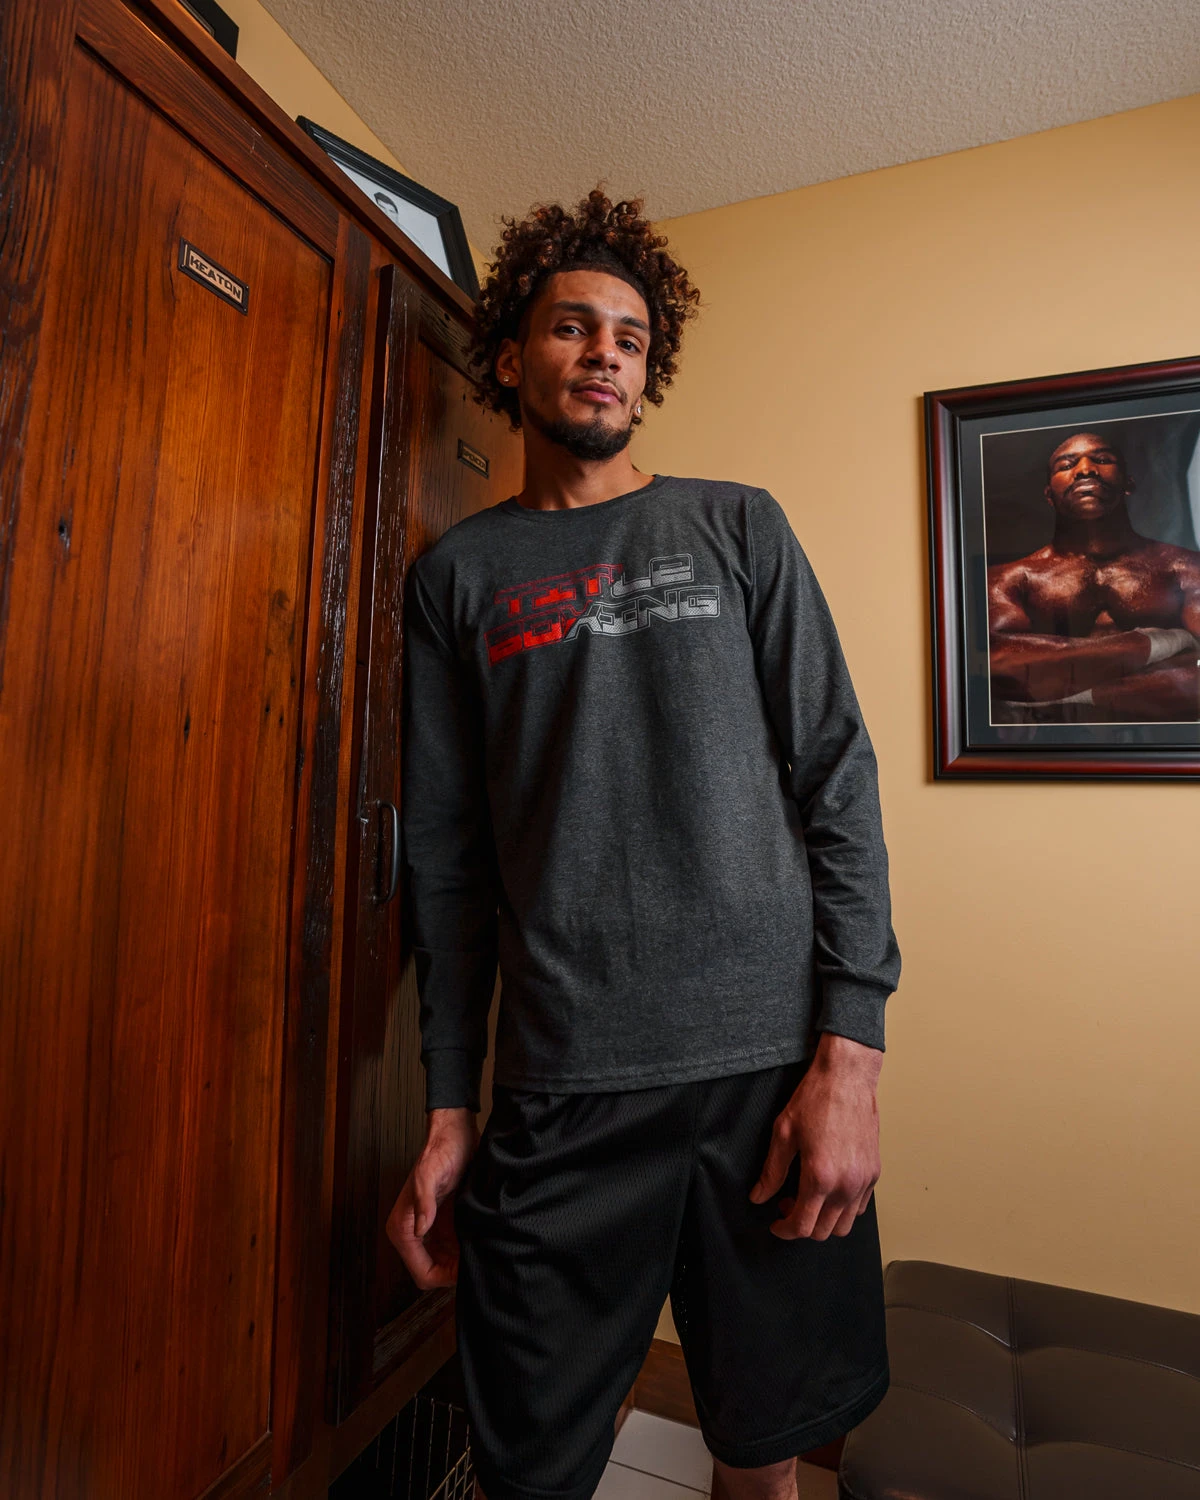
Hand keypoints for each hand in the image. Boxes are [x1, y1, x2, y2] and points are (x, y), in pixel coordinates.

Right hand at [386, 1107, 477, 1288]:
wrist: (455, 1134)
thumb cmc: (441, 1151)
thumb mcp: (431, 1175)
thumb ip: (424, 1201)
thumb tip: (420, 1228)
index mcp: (403, 1228)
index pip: (422, 1274)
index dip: (444, 1278)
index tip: (465, 1271)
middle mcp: (412, 1232)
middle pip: (433, 1272)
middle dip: (454, 1272)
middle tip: (477, 1260)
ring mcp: (428, 1229)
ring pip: (444, 1264)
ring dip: (460, 1262)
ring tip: (480, 1248)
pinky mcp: (441, 1224)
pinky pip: (452, 1250)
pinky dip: (464, 1250)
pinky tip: (479, 1240)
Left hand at [750, 1033, 881, 1241]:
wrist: (847, 1077)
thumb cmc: (815, 1099)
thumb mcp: (783, 1132)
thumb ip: (771, 1171)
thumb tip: (759, 1196)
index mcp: (821, 1176)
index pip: (803, 1225)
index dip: (785, 1230)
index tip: (776, 1223)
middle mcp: (846, 1184)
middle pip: (824, 1231)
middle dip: (802, 1225)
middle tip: (787, 1204)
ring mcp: (864, 1180)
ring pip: (845, 1225)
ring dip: (824, 1220)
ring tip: (809, 1197)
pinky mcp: (874, 1172)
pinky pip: (860, 1207)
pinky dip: (843, 1208)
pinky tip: (828, 1188)